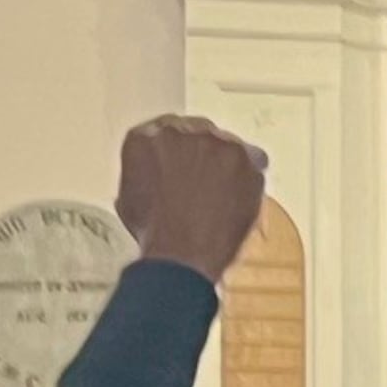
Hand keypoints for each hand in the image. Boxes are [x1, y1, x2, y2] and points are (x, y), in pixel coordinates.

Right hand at [115, 114, 269, 283]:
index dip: (179, 150)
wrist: (181, 255)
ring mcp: (215, 142)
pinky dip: (251, 174)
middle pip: (198, 131)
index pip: (165, 131)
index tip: (185, 163)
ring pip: (227, 144)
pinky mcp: (246, 158)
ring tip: (223, 195)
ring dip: (226, 164)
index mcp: (145, 138)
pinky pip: (255, 159)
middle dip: (202, 153)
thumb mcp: (131, 196)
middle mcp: (179, 131)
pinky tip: (243, 194)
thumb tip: (158, 173)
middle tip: (206, 180)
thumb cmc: (154, 234)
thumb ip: (146, 170)